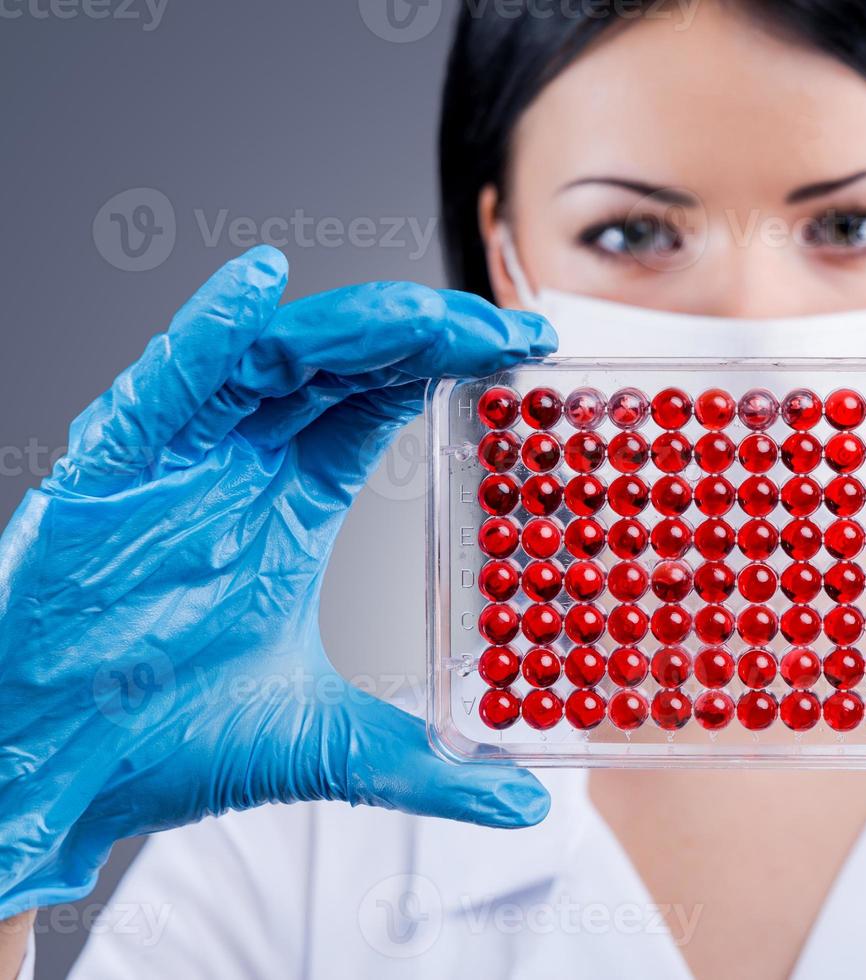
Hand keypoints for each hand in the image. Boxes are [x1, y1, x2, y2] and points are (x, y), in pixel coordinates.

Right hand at [0, 248, 555, 917]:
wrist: (48, 781)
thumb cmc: (158, 743)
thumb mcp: (319, 742)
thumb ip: (421, 763)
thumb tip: (522, 800)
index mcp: (284, 499)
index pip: (377, 400)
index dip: (447, 362)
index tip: (527, 351)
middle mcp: (233, 464)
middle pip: (337, 363)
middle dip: (421, 333)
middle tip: (506, 328)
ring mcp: (169, 463)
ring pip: (263, 361)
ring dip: (346, 328)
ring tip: (426, 316)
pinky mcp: (102, 479)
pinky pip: (156, 391)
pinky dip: (202, 337)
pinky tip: (256, 290)